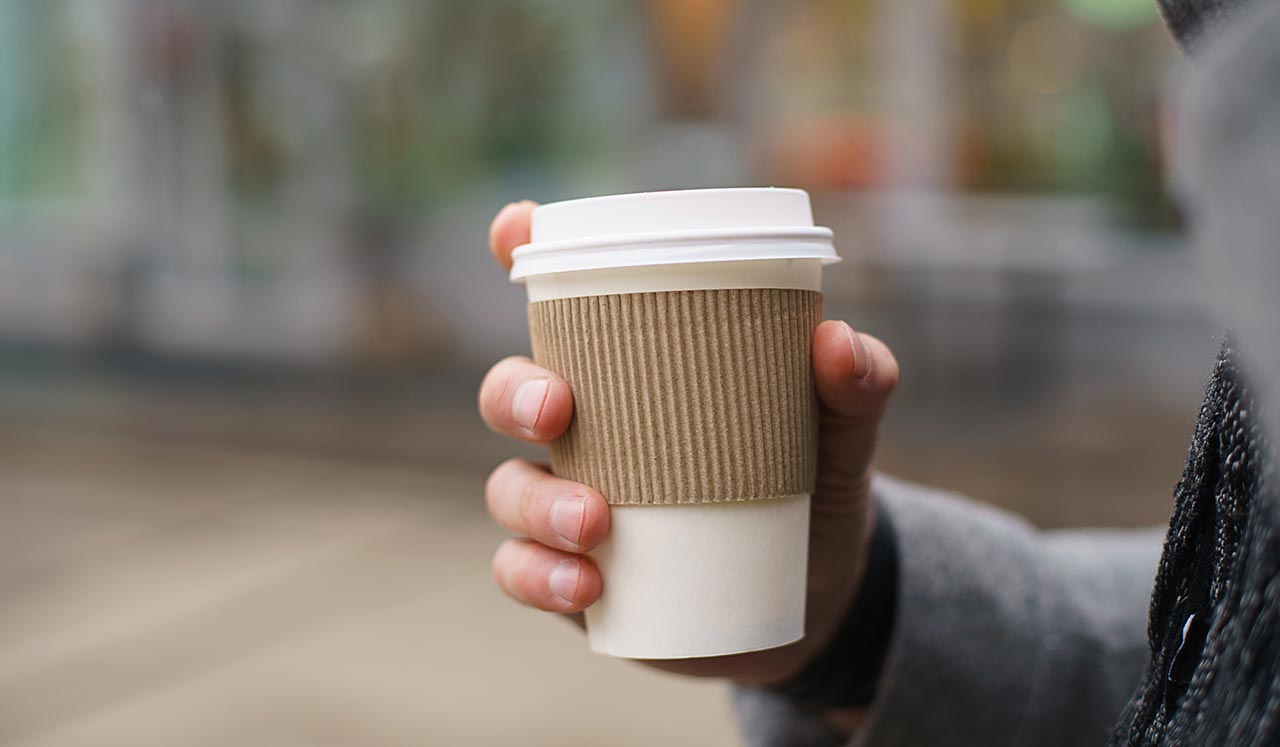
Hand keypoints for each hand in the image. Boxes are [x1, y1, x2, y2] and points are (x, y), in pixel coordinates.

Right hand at [479, 200, 898, 685]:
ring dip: (536, 502)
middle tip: (557, 410)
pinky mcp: (571, 574)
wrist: (818, 595)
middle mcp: (586, 429)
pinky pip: (522, 571)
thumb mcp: (841, 432)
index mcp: (633, 368)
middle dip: (514, 391)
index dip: (522, 251)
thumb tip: (836, 339)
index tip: (516, 227)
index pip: (563, 299)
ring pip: (507, 488)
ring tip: (594, 524)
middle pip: (510, 390)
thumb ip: (855, 385)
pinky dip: (539, 576)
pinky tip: (587, 585)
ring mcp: (570, 501)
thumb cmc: (812, 484)